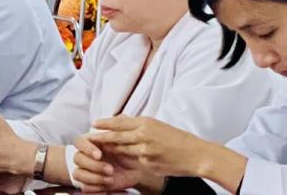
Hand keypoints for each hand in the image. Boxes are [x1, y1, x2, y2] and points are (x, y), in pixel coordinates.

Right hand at [73, 133, 143, 192]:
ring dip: (94, 178)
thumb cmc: (126, 153)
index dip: (87, 148)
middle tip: (110, 170)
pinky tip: (108, 189)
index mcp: (90, 143)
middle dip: (94, 166)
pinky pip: (85, 188)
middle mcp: (85, 155)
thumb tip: (122, 116)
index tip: (99, 154)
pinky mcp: (89, 184)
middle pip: (77, 159)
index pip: (79, 142)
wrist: (133, 170)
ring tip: (110, 180)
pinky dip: (96, 190)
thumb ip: (121, 130)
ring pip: (78, 174)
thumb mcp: (125, 142)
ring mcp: (85, 170)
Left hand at [88, 116, 212, 181]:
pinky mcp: (149, 164)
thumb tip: (120, 121)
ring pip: (123, 150)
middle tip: (89, 138)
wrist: (197, 155)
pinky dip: (129, 161)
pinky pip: (135, 162)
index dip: (105, 124)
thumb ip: (139, 124)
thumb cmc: (178, 139)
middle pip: (116, 136)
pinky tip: (125, 162)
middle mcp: (144, 136)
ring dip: (112, 150)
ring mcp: (146, 151)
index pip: (119, 122)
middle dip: (101, 138)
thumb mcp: (158, 125)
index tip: (94, 123)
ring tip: (101, 149)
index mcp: (146, 123)